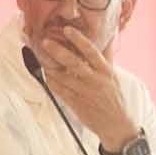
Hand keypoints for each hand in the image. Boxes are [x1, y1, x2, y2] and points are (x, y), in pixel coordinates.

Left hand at [34, 28, 138, 152]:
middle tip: (46, 41)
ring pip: (63, 77)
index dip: (79, 39)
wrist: (116, 125)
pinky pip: (60, 91)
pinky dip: (51, 82)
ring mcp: (85, 92)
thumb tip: (109, 37)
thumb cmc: (114, 98)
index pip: (92, 51)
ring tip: (40, 57)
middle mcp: (95, 80)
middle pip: (75, 63)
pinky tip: (45, 75)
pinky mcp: (76, 103)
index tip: (68, 29)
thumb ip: (107, 57)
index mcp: (106, 71)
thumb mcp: (113, 76)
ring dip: (50, 67)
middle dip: (59, 51)